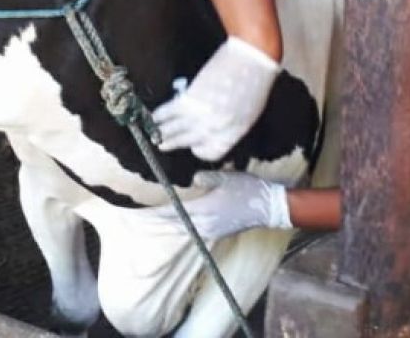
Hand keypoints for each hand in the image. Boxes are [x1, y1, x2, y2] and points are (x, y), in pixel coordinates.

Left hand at [144, 171, 291, 242]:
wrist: (271, 208)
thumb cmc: (250, 190)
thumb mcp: (227, 178)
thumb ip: (207, 178)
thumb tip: (192, 178)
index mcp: (205, 210)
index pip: (173, 213)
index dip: (154, 213)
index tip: (138, 212)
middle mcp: (205, 224)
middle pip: (174, 224)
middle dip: (155, 221)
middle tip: (138, 218)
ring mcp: (211, 230)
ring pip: (182, 229)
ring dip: (167, 224)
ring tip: (152, 221)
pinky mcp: (218, 232)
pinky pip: (192, 231)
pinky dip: (180, 226)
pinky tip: (177, 222)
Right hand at [152, 36, 279, 159]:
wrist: (252, 58)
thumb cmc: (255, 81)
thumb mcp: (248, 112)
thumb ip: (230, 125)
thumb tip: (214, 128)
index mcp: (233, 133)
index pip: (211, 152)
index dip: (199, 150)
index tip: (192, 146)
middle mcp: (215, 128)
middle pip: (188, 141)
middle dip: (173, 143)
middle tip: (162, 144)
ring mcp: (201, 115)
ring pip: (174, 129)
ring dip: (161, 132)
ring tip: (154, 135)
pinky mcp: (190, 99)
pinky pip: (169, 112)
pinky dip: (159, 116)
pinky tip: (153, 118)